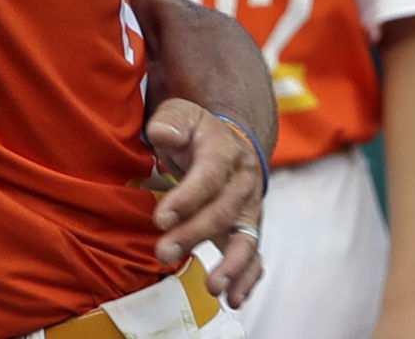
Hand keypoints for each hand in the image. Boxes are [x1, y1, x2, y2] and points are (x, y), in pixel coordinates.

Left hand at [144, 98, 263, 305]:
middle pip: (222, 211)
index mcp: (224, 151)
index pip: (209, 176)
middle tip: (163, 252)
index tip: (160, 218)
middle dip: (194, 234)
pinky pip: (254, 257)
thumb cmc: (195, 132)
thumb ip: (170, 121)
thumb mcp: (180, 114)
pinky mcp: (248, 231)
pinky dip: (247, 279)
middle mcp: (243, 183)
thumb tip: (163, 133)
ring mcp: (249, 210)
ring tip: (214, 287)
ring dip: (231, 265)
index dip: (186, 198)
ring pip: (245, 240)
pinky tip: (233, 299)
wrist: (227, 143)